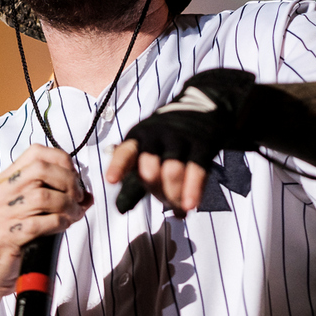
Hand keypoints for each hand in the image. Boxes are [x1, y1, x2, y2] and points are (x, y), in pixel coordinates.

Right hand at [0, 145, 91, 300]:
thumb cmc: (11, 240)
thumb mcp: (27, 211)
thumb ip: (52, 197)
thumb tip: (87, 195)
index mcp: (5, 181)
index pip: (35, 152)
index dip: (61, 160)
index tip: (74, 176)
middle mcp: (0, 193)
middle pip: (40, 169)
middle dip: (68, 181)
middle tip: (78, 197)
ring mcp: (2, 214)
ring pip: (43, 196)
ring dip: (67, 205)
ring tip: (74, 214)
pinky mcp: (7, 236)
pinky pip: (40, 223)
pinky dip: (60, 222)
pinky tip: (64, 226)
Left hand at [105, 68, 255, 214]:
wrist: (205, 107)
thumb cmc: (169, 138)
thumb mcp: (148, 152)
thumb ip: (135, 181)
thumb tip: (121, 209)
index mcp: (138, 138)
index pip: (126, 152)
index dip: (118, 166)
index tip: (111, 180)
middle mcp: (156, 136)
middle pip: (149, 168)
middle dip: (154, 190)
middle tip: (164, 202)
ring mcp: (180, 138)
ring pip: (172, 171)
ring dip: (173, 195)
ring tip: (178, 207)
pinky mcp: (203, 142)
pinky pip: (197, 169)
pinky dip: (193, 189)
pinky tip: (190, 205)